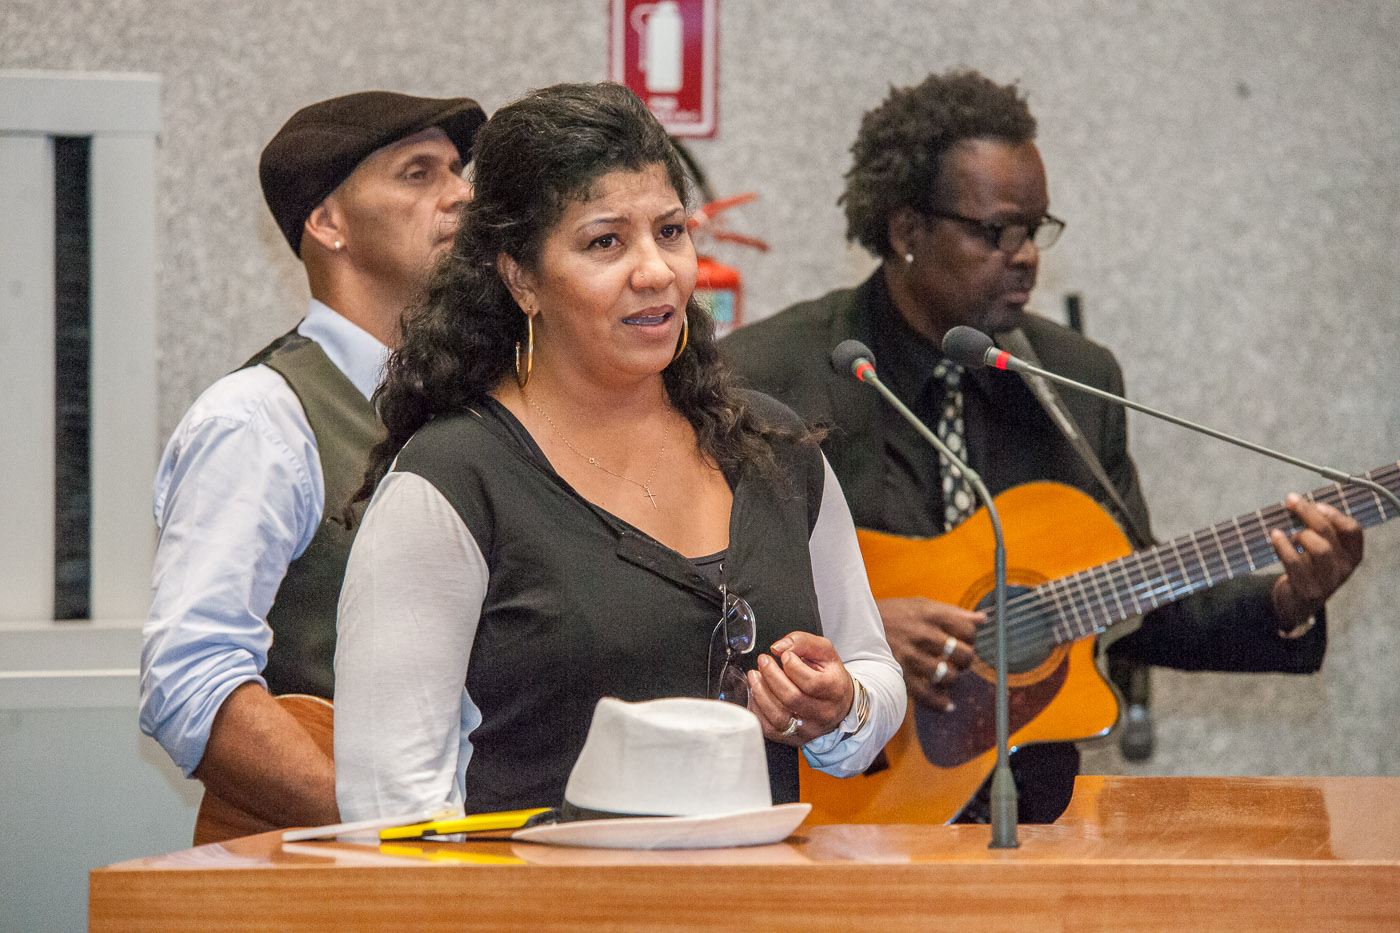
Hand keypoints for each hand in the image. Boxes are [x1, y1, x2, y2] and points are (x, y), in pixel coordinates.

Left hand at [746, 631, 853, 746]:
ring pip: (778, 716)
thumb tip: (778, 647)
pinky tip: (756, 694)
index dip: (792, 666)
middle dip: (772, 676)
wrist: (840, 705)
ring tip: (755, 676)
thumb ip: (802, 642)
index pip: (811, 682)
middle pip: (792, 698)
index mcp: (834, 690)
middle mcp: (823, 713)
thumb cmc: (830, 677)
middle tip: (763, 661)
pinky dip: (757, 709)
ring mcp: (808, 729)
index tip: (785, 655)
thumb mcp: (825, 652)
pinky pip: (769, 728)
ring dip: (761, 693)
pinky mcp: (793, 738)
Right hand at [877, 597, 981, 711]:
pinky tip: (947, 704)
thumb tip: (983, 618)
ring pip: (950, 676)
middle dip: (964, 659)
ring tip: (944, 674)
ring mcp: (912, 657)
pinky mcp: (901, 676)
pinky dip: (941, 704)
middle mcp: (924, 635)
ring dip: (952, 678)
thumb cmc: (891, 614)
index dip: (970, 637)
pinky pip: (929, 696)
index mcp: (930, 615)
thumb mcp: (920, 605)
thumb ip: (953, 613)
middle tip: (955, 659)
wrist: (852, 625)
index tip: (962, 640)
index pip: (968, 630)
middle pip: (963, 654)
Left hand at [1269, 493, 1363, 628]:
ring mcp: (1328, 582)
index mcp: (1352, 555)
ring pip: (1320, 550)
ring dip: (1300, 535)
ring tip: (1290, 535)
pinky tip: (1275, 536)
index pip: (1353, 530)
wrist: (1297, 603)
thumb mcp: (1319, 549)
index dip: (1334, 514)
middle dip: (1308, 513)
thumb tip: (1296, 502)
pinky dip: (1283, 546)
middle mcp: (1344, 569)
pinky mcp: (1308, 591)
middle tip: (1290, 500)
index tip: (1316, 504)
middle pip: (1329, 534)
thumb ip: (1316, 530)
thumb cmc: (1307, 567)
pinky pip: (1296, 564)